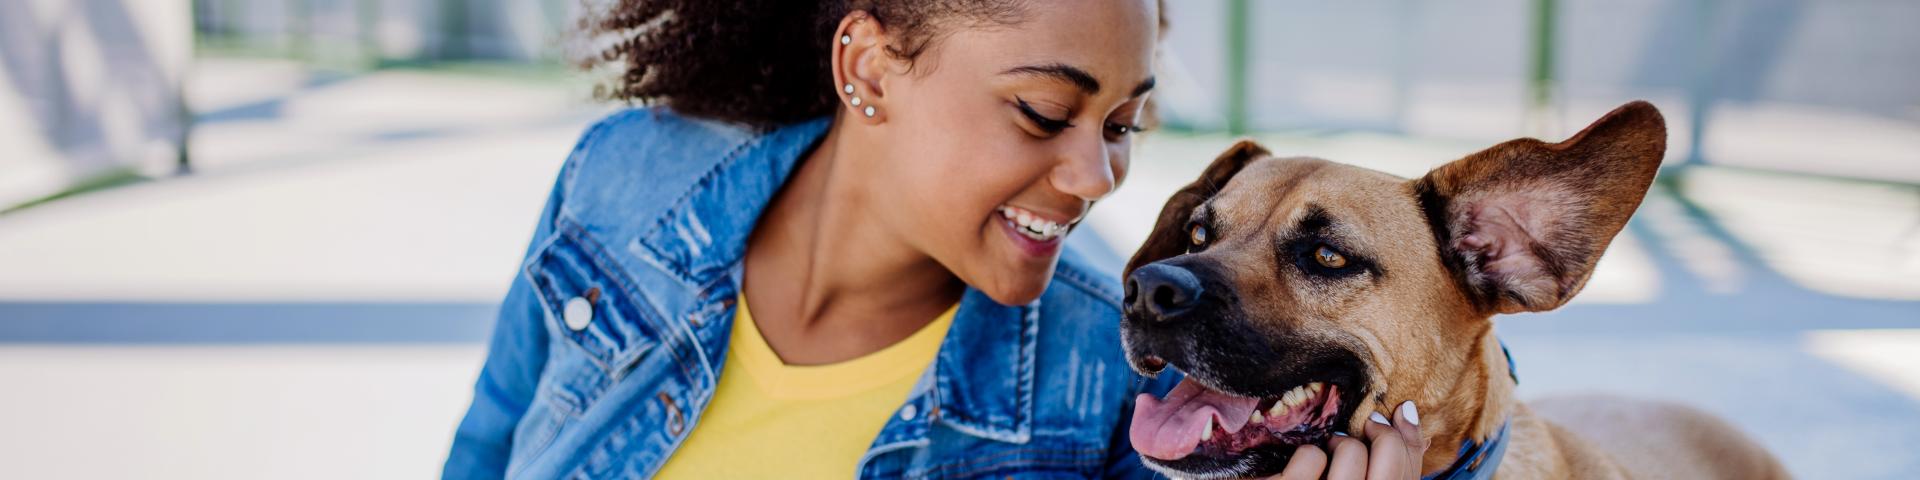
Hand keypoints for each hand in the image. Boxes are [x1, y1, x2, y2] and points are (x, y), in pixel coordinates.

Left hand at [1266, 401, 1426, 479]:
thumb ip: (1391, 459)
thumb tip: (1407, 410)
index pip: (1409, 472)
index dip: (1407, 437)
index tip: (1393, 416)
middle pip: (1388, 454)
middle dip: (1379, 433)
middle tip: (1362, 429)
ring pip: (1351, 450)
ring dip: (1337, 444)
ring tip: (1325, 456)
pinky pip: (1312, 456)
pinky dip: (1304, 456)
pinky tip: (1295, 471)